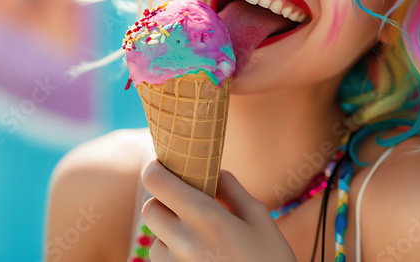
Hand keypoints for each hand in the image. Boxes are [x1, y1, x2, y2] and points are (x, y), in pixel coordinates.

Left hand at [140, 160, 297, 261]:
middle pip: (150, 209)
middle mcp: (183, 242)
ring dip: (169, 235)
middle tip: (186, 207)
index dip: (156, 170)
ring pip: (155, 240)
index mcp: (206, 218)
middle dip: (163, 203)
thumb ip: (232, 190)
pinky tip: (201, 260)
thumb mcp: (260, 220)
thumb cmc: (270, 261)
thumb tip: (213, 172)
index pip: (156, 181)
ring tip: (201, 243)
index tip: (164, 167)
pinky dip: (174, 257)